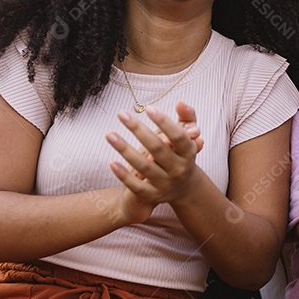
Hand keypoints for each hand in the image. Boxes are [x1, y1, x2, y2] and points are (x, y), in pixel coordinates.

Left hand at [107, 103, 204, 224]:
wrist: (184, 188)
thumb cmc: (182, 154)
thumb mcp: (189, 136)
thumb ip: (188, 117)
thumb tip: (180, 102)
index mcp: (189, 153)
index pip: (178, 136)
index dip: (164, 122)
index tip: (148, 108)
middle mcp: (179, 169)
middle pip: (158, 149)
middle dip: (139, 130)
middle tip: (122, 114)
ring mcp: (166, 184)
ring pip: (144, 167)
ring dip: (125, 150)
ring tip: (109, 134)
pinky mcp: (153, 196)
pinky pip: (136, 186)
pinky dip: (124, 176)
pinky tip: (111, 162)